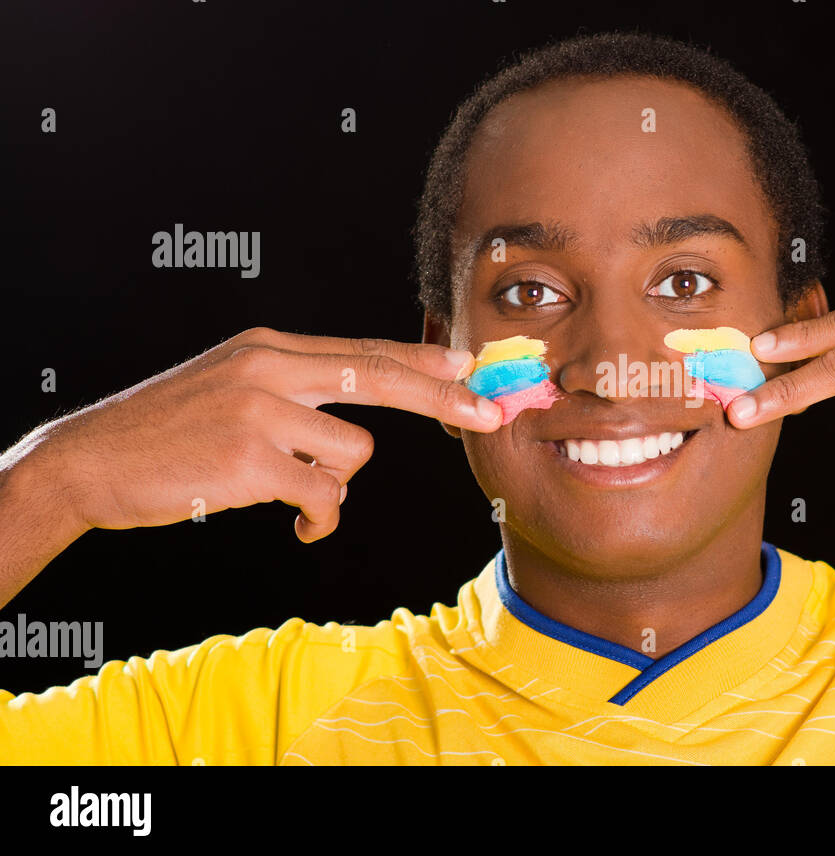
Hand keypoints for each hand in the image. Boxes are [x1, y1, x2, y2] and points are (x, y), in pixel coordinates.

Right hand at [4, 327, 501, 541]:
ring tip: (295, 493)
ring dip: (335, 484)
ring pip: (354, 453)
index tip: (469, 366)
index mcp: (269, 348)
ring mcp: (260, 412)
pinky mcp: (251, 460)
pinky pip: (325, 496)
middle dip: (443, 398)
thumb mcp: (230, 385)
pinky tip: (296, 522)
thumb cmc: (166, 431)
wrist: (89, 460)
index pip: (363, 350)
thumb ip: (293, 389)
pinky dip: (320, 517)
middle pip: (380, 378)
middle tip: (489, 414)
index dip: (422, 360)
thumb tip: (355, 417)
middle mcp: (270, 369)